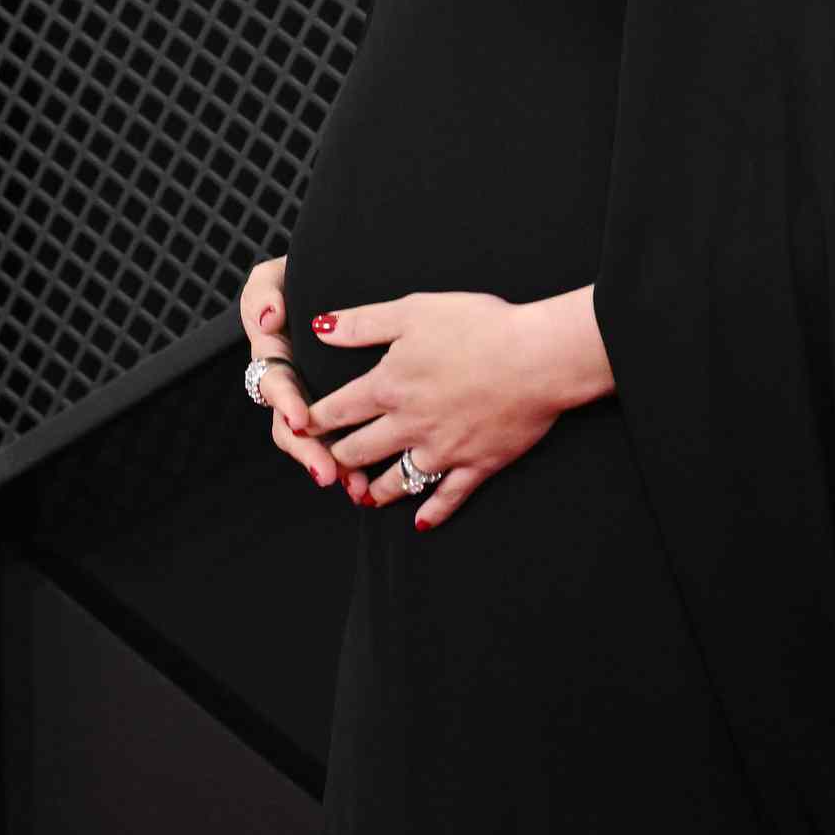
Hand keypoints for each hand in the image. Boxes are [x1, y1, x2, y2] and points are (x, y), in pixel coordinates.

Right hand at [239, 252, 373, 506]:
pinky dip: (356, 460)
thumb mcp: (276, 277)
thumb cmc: (306, 277)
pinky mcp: (343, 409)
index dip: (286, 404)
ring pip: (318, 443)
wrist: (344, 276)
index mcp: (275, 359)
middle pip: (293, 430)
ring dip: (334, 464)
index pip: (274, 387)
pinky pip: (346, 439)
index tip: (299, 419)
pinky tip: (373, 478)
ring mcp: (315, 400)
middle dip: (308, 452)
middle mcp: (293, 386)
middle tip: (327, 471)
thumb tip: (269, 319)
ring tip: (354, 485)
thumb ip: (263, 294)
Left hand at [301, 290, 561, 528]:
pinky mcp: (476, 464)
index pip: (337, 411)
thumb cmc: (479, 326)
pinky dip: (432, 512)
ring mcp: (443, 450)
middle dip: (338, 460)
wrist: (538, 357)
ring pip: (397, 480)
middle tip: (325, 467)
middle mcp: (408, 425)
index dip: (313, 421)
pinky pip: (448, 497)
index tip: (297, 429)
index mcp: (389, 386)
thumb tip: (320, 328)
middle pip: (360, 451)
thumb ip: (363, 323)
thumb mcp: (414, 311)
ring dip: (374, 490)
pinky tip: (420, 523)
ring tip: (362, 496)